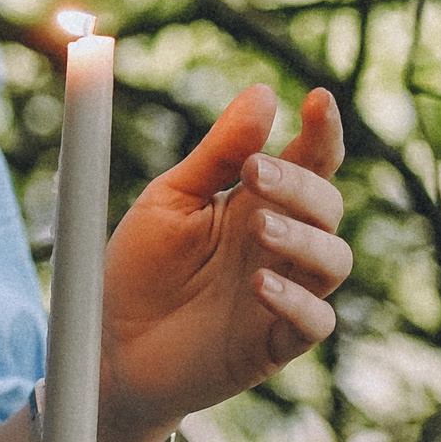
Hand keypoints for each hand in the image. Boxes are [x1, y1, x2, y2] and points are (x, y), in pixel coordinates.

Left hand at [98, 85, 351, 441]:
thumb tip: (266, 93)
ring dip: (304, 238)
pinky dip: (297, 302)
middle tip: (253, 173)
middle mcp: (280, 247)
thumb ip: (218, 153)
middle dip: (299, 184)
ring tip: (259, 225)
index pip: (311, 162)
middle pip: (327, 206)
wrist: (106, 348)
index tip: (317, 99)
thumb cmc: (138, 269)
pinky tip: (259, 286)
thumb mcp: (171, 200)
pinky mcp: (273, 345)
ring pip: (333, 261)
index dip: (324, 132)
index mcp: (259, 203)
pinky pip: (315, 323)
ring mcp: (282, 296)